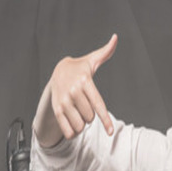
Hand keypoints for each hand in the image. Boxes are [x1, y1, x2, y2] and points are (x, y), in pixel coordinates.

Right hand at [33, 33, 117, 147]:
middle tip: (85, 104)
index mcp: (85, 81)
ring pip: (80, 125)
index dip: (105, 120)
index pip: (98, 104)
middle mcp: (73, 91)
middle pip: (90, 117)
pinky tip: (73, 124)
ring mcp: (64, 101)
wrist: (57, 72)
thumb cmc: (79, 68)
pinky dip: (73, 132)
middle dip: (90, 115)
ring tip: (78, 112)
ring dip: (82, 123)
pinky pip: (68, 130)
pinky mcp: (56, 110)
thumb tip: (115, 38)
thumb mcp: (92, 60)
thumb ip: (106, 52)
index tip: (111, 132)